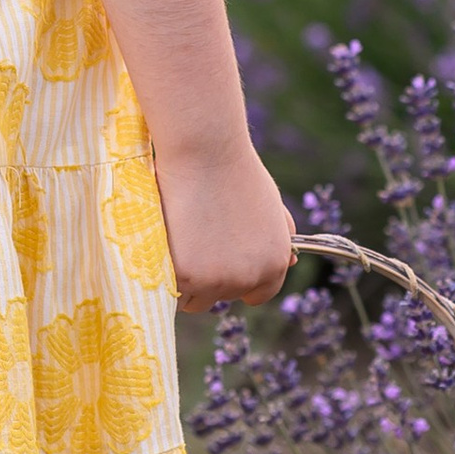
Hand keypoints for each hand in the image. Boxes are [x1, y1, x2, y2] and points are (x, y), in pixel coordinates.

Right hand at [155, 143, 297, 311]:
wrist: (205, 153)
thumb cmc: (235, 171)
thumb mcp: (272, 205)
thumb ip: (281, 236)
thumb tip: (291, 261)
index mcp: (274, 264)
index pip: (258, 295)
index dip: (239, 282)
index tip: (222, 267)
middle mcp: (248, 278)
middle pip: (221, 298)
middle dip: (208, 279)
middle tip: (194, 243)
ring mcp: (215, 281)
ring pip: (193, 300)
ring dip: (184, 282)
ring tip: (178, 243)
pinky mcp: (185, 276)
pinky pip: (170, 291)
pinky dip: (163, 274)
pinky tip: (165, 245)